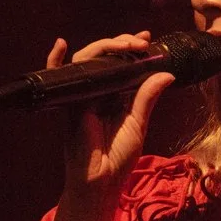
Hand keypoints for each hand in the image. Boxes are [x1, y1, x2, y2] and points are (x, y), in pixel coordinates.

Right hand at [47, 33, 173, 204]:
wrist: (101, 182)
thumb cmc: (118, 158)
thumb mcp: (138, 124)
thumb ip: (147, 97)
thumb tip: (166, 73)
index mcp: (115, 96)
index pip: (121, 64)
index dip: (131, 48)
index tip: (147, 38)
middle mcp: (97, 92)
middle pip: (104, 57)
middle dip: (121, 43)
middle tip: (140, 41)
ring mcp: (82, 95)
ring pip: (86, 61)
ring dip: (103, 46)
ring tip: (123, 43)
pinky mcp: (69, 103)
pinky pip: (57, 78)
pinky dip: (53, 60)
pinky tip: (60, 44)